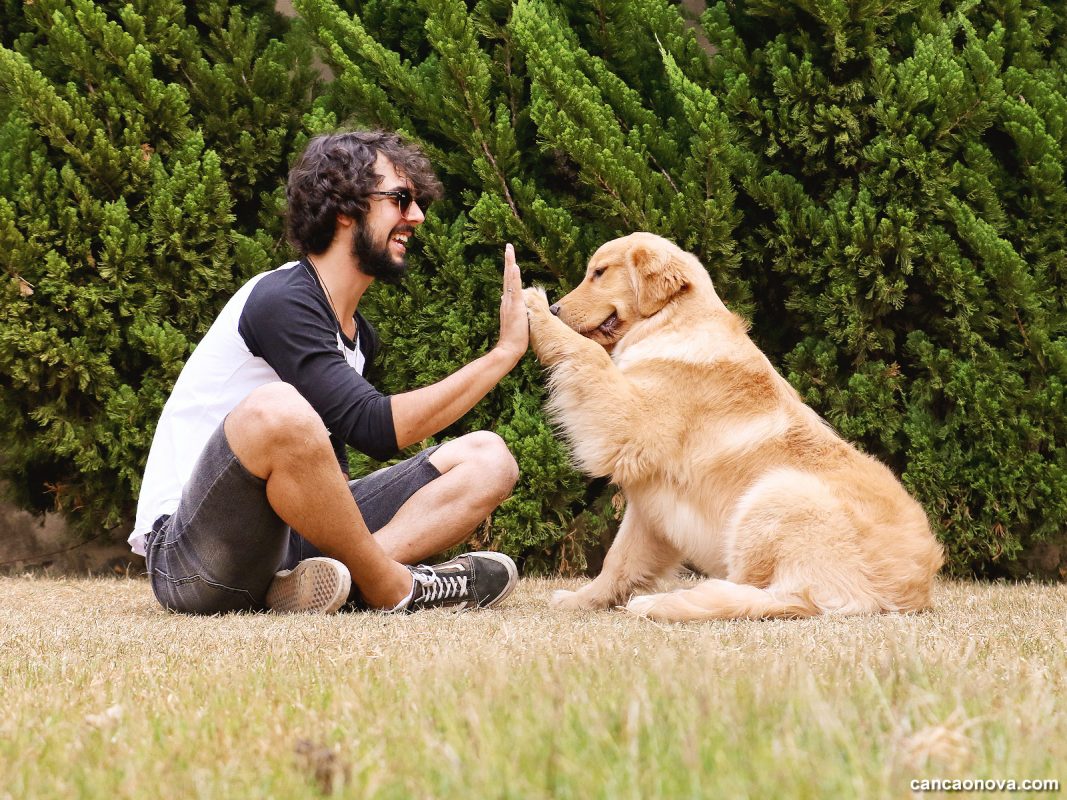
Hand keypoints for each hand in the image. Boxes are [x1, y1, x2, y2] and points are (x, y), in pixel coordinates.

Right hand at [496, 243, 528, 363]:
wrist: (509, 349)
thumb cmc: (515, 339)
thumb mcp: (516, 322)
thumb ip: (516, 313)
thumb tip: (515, 308)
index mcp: (508, 303)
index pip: (509, 283)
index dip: (510, 271)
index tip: (511, 259)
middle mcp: (506, 300)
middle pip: (507, 277)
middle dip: (508, 261)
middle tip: (508, 246)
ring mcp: (510, 303)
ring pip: (510, 280)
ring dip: (510, 264)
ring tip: (510, 250)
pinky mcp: (514, 307)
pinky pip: (515, 289)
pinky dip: (514, 277)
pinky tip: (515, 267)